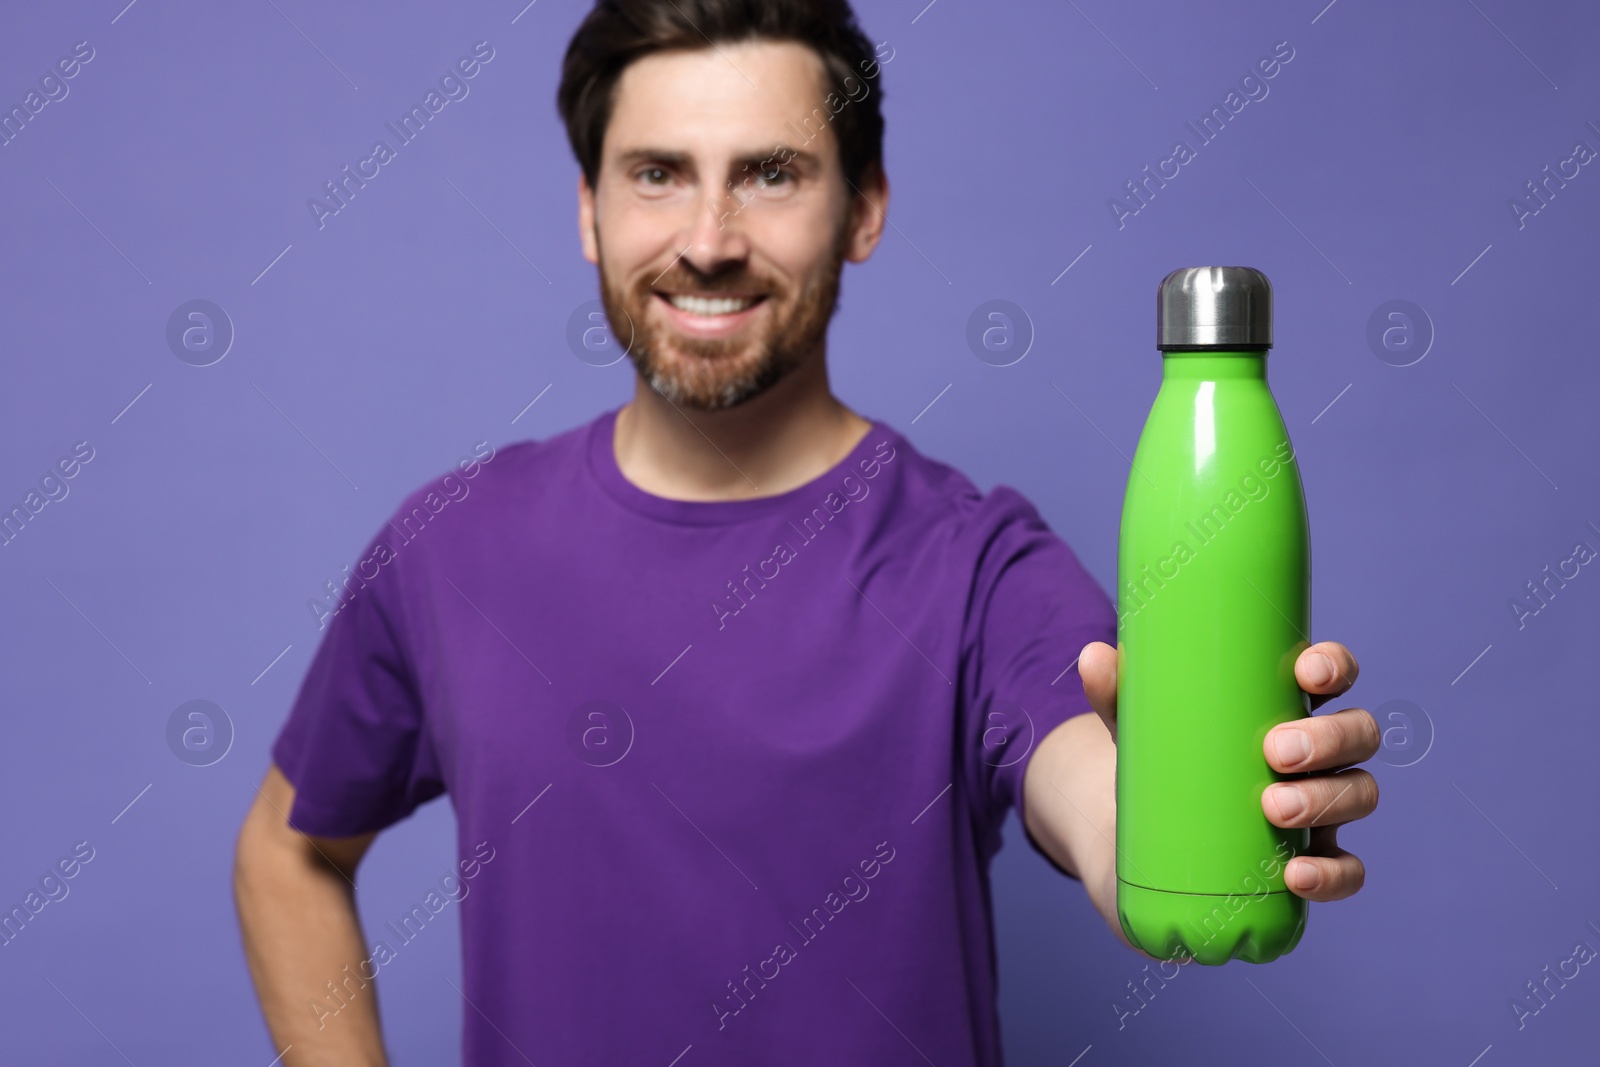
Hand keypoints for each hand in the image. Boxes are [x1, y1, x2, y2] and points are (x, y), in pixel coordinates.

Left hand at [1077, 639, 1377, 902]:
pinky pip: (1346, 871)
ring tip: (1273, 809)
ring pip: (1359, 793)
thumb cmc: (1157, 767)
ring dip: (1327, 799)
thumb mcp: (1136, 731)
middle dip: (1329, 739)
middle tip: (1274, 753)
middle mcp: (1316, 755)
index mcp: (1284, 706)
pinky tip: (1297, 875)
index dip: (1335, 667)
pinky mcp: (1310, 863)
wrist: (1137, 848)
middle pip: (1358, 734)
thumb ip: (1117, 695)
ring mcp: (1320, 810)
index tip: (1306, 673)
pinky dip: (1332, 874)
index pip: (1333, 676)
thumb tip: (1092, 656)